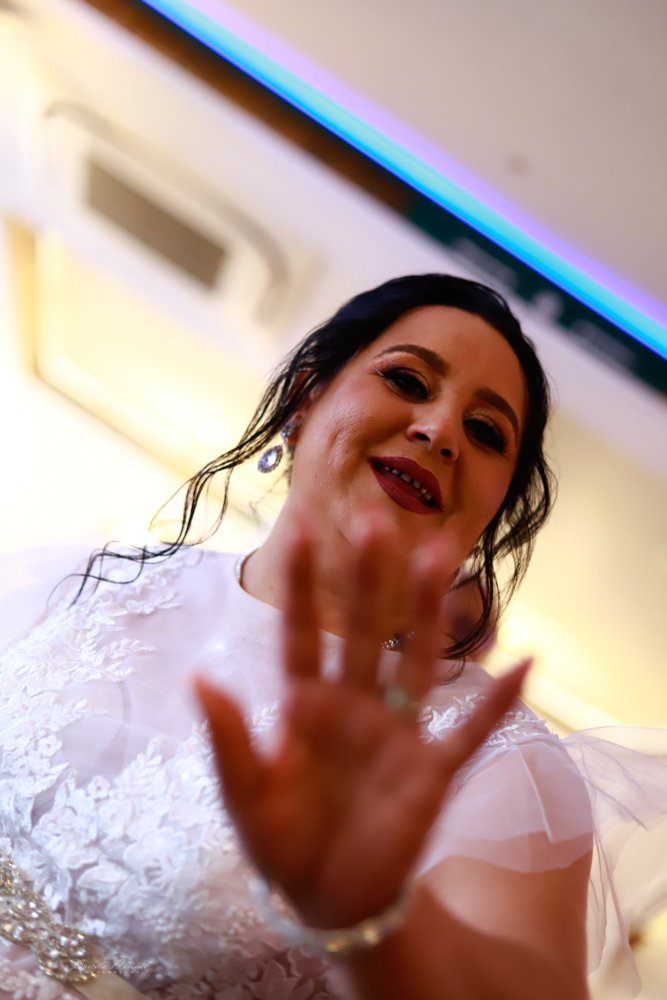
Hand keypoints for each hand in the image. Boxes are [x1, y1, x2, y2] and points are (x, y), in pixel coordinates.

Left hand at [195, 516, 529, 930]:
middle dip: (370, 580)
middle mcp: (354, 706)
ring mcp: (397, 734)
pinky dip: (496, 702)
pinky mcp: (431, 772)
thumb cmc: (281, 840)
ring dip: (428, 613)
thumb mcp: (245, 795)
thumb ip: (229, 739)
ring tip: (440, 558)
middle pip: (365, 632)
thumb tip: (198, 678)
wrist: (328, 898)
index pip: (303, 634)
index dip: (304, 586)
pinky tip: (523, 662)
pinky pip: (470, 731)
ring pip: (416, 662)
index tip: (302, 528)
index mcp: (305, 706)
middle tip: (377, 522)